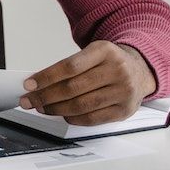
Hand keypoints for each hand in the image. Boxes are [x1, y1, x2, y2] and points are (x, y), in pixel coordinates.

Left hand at [18, 42, 156, 125]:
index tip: (29, 84)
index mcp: (105, 51)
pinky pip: (92, 118)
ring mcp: (123, 91)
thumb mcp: (93, 54)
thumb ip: (69, 67)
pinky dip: (73, 118)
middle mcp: (117, 70)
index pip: (69, 66)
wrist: (140, 70)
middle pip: (73, 88)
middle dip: (46, 96)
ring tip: (43, 108)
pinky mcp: (124, 110)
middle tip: (30, 100)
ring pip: (81, 105)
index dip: (46, 77)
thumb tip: (38, 83)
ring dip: (56, 109)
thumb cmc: (110, 62)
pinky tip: (63, 114)